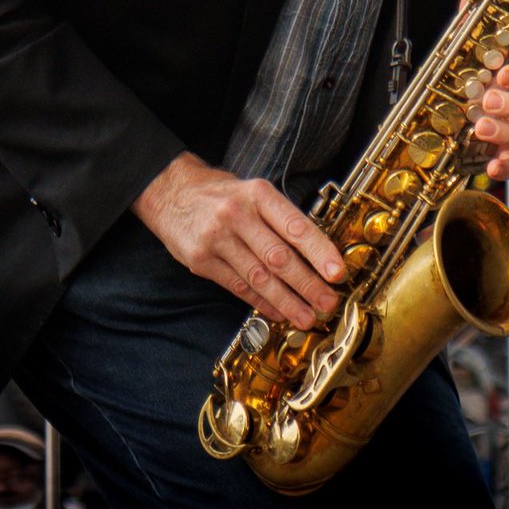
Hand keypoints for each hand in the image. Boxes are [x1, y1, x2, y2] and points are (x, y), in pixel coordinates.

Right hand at [131, 152, 347, 328]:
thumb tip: (317, 253)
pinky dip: (261, 302)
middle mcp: (237, 215)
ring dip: (287, 301)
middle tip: (328, 303)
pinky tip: (278, 312)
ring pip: (259, 277)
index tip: (337, 272)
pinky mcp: (200, 261)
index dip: (319, 251)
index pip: (295, 226)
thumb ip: (280, 218)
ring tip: (307, 316)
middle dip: (308, 284)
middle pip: (279, 257)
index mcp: (258, 194)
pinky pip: (237, 286)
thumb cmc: (222, 193)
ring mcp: (217, 239)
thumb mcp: (253, 191)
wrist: (170, 191)